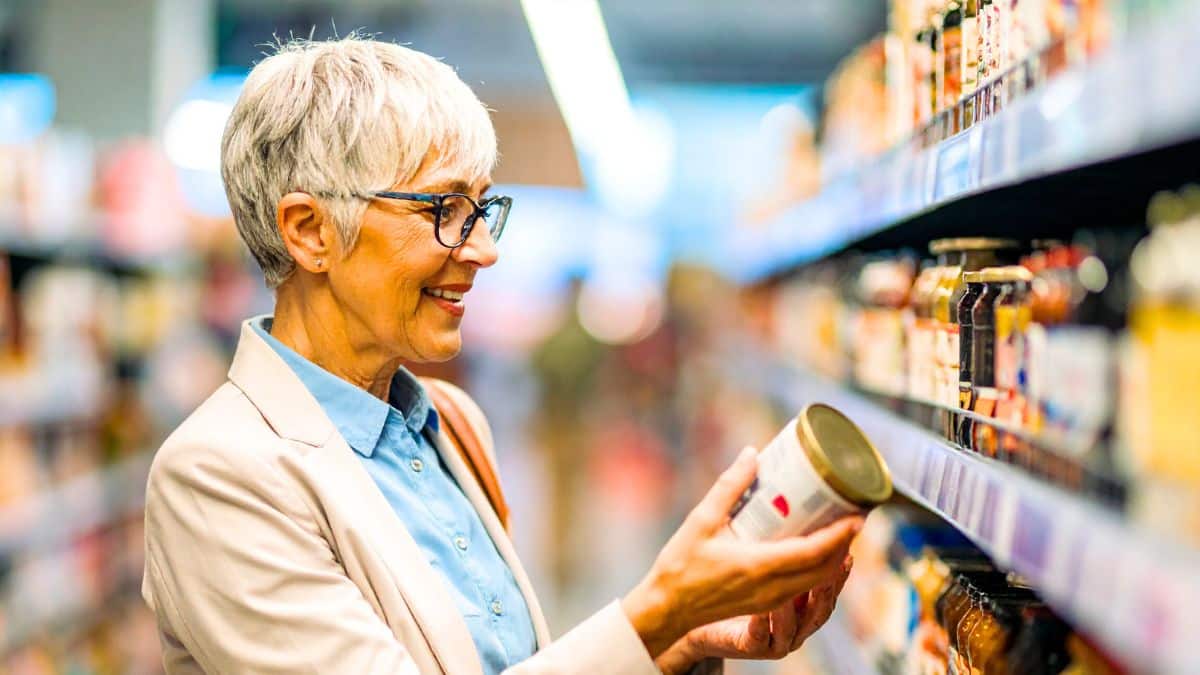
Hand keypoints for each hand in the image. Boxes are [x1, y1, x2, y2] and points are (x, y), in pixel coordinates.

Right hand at [621, 446, 863, 657]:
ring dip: (834, 557)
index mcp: (759, 566)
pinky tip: (816, 549)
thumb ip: (730, 486)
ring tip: (842, 529)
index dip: (841, 535)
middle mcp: (771, 587)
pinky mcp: (765, 603)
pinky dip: (818, 568)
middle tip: (856, 515)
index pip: (814, 552)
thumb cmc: (681, 564)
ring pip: (817, 580)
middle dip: (846, 543)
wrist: (667, 608)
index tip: (857, 515)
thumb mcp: (702, 519)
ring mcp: (770, 599)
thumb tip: (752, 454)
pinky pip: (803, 586)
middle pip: (824, 568)